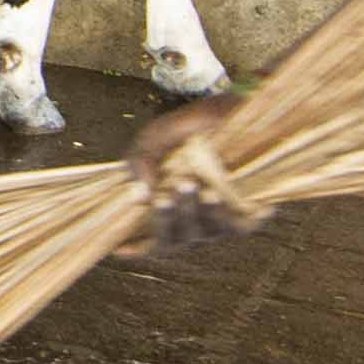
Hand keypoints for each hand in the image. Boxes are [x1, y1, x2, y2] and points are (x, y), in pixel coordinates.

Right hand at [122, 96, 255, 252]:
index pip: (145, 242)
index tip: (119, 249)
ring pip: (202, 233)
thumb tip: (138, 195)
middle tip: (163, 197)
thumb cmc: (184, 132)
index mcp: (162, 212)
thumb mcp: (154, 139)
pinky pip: (235, 228)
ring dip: (195, 212)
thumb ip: (140, 162)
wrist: (226, 114)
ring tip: (193, 186)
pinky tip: (217, 195)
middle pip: (172, 240)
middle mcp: (187, 225)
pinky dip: (225, 215)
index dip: (133, 248)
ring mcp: (215, 225)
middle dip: (167, 219)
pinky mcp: (244, 217)